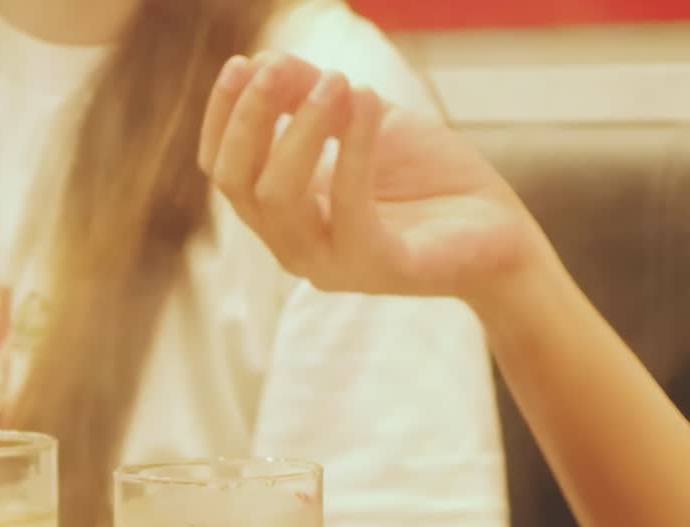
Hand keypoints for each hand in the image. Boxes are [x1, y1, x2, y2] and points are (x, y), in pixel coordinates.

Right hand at [198, 53, 555, 309]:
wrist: (501, 231)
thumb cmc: (429, 178)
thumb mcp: (364, 121)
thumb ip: (313, 97)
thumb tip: (266, 61)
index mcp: (282, 215)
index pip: (225, 171)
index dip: (223, 118)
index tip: (243, 63)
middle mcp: (293, 247)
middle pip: (238, 186)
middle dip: (249, 121)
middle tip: (275, 69)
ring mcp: (330, 264)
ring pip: (279, 201)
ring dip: (298, 132)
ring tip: (334, 80)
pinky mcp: (378, 268)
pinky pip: (348, 209)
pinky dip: (353, 149)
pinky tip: (368, 100)